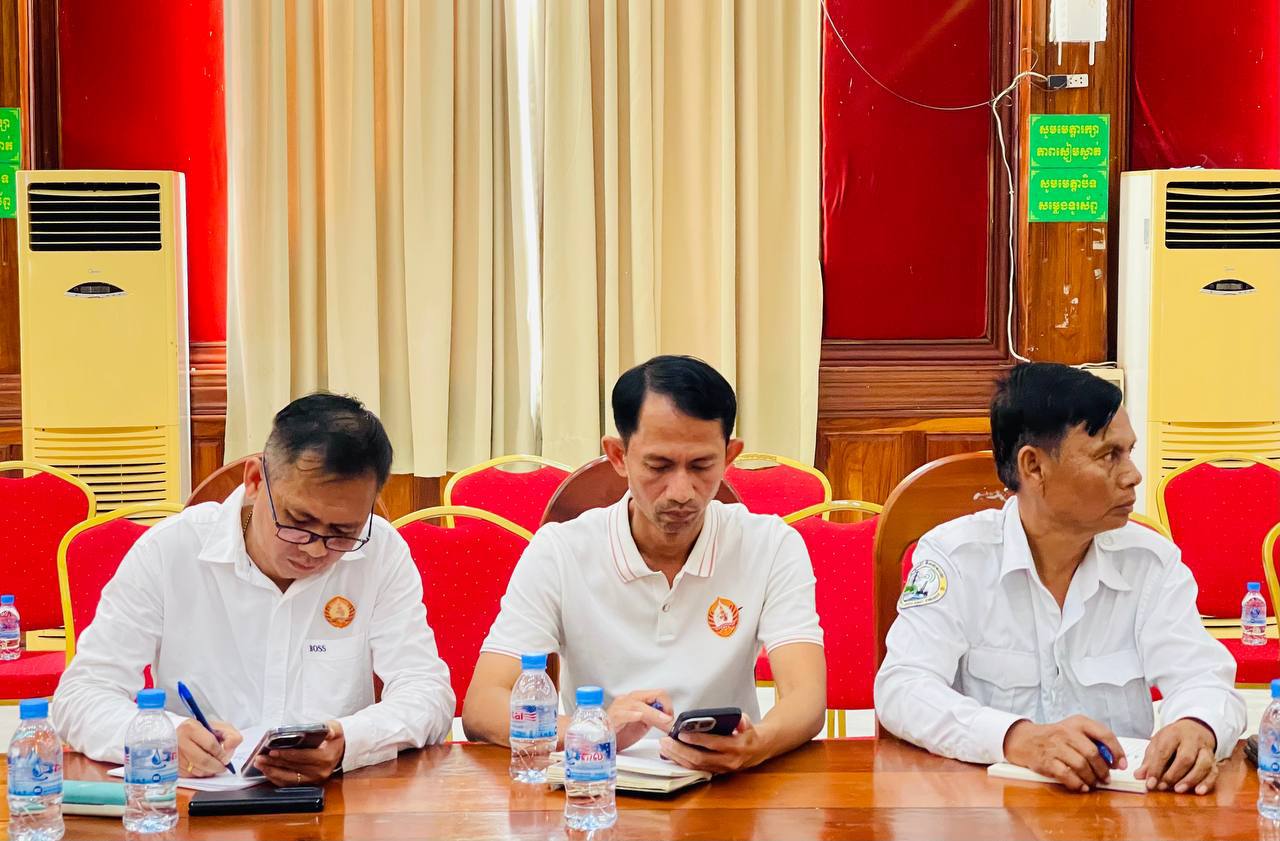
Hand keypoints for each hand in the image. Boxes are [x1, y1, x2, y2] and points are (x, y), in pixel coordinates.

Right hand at [177, 719, 242, 777]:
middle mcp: (179, 741)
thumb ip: (231, 736)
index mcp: (190, 728)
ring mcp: (174, 756)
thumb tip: (230, 748)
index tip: (226, 757)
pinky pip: (191, 775)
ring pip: (198, 770)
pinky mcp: (172, 767)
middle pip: (204, 761)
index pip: (211, 745)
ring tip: (214, 765)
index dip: (222, 753)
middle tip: (223, 766)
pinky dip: (201, 773)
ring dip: (210, 771)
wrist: (179, 736)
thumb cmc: (201, 731)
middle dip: (217, 766)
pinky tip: (203, 767)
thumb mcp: (219, 727)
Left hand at [253, 721, 344, 785]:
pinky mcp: (308, 784)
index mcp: (325, 758)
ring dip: (272, 772)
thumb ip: (331, 729)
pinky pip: (289, 784)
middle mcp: (319, 772)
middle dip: (274, 762)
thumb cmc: (335, 740)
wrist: (341, 752)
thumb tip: (326, 731)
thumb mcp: (336, 729)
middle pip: (292, 767)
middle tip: (260, 757)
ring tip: (260, 764)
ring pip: (288, 779)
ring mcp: (313, 780)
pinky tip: (268, 771)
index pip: (302, 756)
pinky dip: (276, 779)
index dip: (286, 754)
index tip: (272, 751)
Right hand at [605, 690, 673, 751]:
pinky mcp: (612, 718)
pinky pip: (623, 714)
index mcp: (638, 699)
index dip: (668, 705)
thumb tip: (670, 720)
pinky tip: (639, 716)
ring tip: (663, 722)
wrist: (600, 740)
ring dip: (655, 714)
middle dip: (665, 707)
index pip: (658, 693)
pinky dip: (632, 715)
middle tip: (670, 722)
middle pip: (652, 695)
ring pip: (640, 705)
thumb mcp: (642, 724)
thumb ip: (655, 719)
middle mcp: (629, 699)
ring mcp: (620, 707)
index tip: (671, 719)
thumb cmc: (620, 732)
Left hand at [658, 716, 769, 774]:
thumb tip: (738, 720)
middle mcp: (728, 761)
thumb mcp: (749, 722)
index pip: (714, 744)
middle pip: (700, 759)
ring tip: (664, 747)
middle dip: (680, 750)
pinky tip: (671, 755)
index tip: (682, 734)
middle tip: (666, 741)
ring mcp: (721, 769)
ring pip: (696, 766)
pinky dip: (682, 762)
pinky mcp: (716, 772)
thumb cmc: (749, 734)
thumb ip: (743, 720)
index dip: (697, 740)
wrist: (758, 750)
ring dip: (678, 757)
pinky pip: (696, 769)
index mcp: (737, 747)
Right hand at [1002, 715, 1124, 792]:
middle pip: (1093, 753)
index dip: (1117, 751)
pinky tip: (1082, 786)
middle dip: (1103, 770)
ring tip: (1093, 782)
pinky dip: (1077, 784)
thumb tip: (1113, 760)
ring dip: (1091, 778)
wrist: (1025, 739)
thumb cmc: (1054, 737)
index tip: (1121, 764)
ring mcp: (1055, 746)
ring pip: (1082, 765)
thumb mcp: (1073, 730)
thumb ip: (1093, 741)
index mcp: (1078, 722)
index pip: (1104, 734)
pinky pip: (1067, 775)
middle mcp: (1066, 732)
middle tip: (1106, 778)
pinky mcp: (1046, 761)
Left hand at [1135, 717, 1217, 794]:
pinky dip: (1207, 783)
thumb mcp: (1158, 743)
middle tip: (1163, 787)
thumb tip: (1139, 776)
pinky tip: (1199, 791)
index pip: (1164, 751)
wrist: (1195, 728)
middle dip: (1173, 775)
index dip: (1156, 769)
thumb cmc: (1173, 738)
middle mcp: (1191, 741)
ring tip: (1178, 790)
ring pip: (1203, 764)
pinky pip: (1213, 772)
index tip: (1150, 783)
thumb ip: (1149, 760)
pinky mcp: (1214, 760)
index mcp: (1173, 734)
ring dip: (1190, 780)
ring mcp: (1204, 750)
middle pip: (1185, 757)